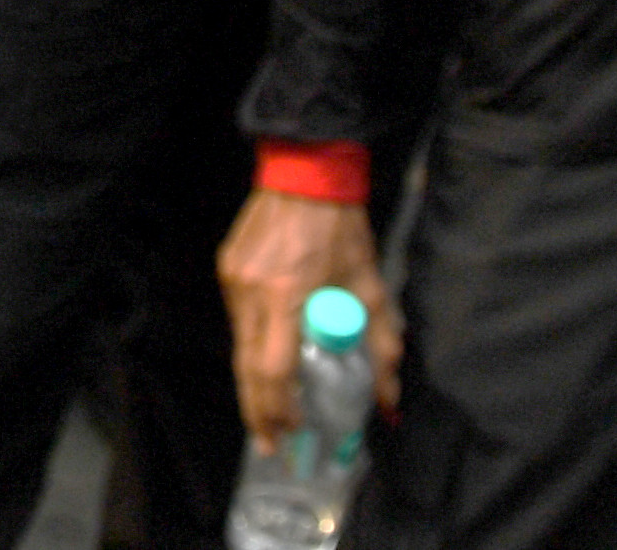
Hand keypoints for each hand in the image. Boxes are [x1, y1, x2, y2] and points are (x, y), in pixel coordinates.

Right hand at [219, 190, 400, 449]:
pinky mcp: (227, 269)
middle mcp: (252, 292)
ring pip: (239, 346)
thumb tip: (389, 403)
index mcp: (288, 295)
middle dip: (258, 413)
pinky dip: (252, 345)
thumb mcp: (371, 285)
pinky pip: (238, 320)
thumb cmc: (342, 229)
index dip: (281, 408)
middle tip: (271, 445)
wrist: (305, 172)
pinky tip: (265, 358)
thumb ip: (382, 345)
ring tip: (269, 412)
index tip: (293, 433)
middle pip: (247, 369)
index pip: (274, 370)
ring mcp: (234, 280)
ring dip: (254, 381)